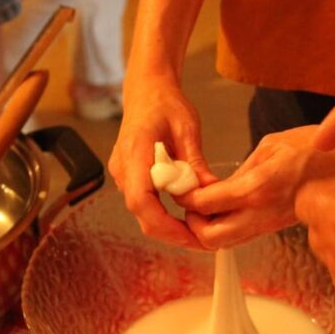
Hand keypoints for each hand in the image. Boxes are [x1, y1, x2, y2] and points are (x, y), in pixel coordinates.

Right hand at [108, 73, 216, 248]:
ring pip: (143, 213)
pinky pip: (145, 203)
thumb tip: (211, 192)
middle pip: (141, 214)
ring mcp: (123, 174)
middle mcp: (123, 168)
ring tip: (199, 233)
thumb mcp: (188, 130)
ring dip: (168, 226)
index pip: (140, 199)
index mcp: (135, 152)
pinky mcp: (129, 178)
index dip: (163, 223)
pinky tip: (186, 218)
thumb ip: (195, 163)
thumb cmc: (166, 104)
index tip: (189, 234)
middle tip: (203, 242)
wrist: (146, 91)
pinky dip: (164, 215)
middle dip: (171, 233)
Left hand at [182, 126, 334, 248]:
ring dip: (207, 230)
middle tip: (191, 206)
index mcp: (256, 188)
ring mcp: (268, 225)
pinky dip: (224, 228)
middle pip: (210, 238)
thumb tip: (222, 184)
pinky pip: (240, 237)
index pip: (205, 204)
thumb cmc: (316, 150)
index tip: (181, 188)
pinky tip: (224, 210)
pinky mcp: (274, 229)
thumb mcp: (272, 146)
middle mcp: (259, 213)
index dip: (186, 198)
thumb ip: (242, 169)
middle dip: (192, 225)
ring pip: (224, 244)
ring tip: (205, 210)